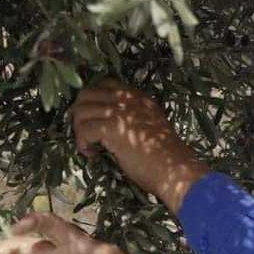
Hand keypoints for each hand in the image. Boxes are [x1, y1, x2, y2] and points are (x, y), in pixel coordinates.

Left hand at [71, 77, 209, 214]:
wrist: (174, 169)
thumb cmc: (166, 156)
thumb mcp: (151, 125)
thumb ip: (133, 117)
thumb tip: (109, 125)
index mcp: (138, 97)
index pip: (106, 85)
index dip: (94, 101)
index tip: (95, 119)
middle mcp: (127, 99)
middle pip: (87, 94)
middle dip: (79, 114)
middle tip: (85, 133)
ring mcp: (118, 111)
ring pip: (81, 111)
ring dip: (79, 130)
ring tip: (89, 147)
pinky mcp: (111, 128)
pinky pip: (83, 130)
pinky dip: (82, 143)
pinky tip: (92, 155)